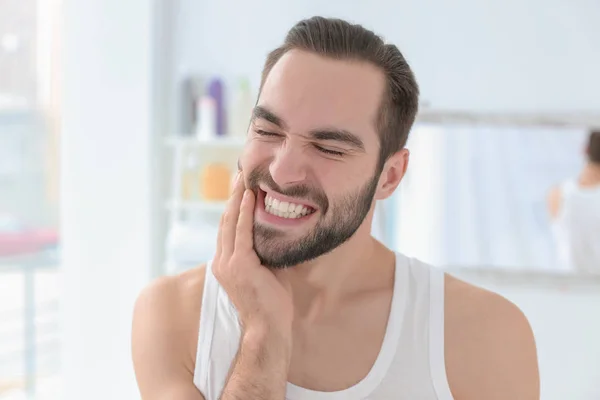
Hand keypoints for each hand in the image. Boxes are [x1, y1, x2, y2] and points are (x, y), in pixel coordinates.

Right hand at [213, 172, 293, 341]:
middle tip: (240, 175)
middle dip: (233, 196)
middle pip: (226, 221)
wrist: (269, 328)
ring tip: (243, 178)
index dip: (234, 207)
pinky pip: (242, 231)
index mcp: (226, 264)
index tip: (241, 189)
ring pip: (231, 222)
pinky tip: (250, 196)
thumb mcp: (269, 272)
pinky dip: (246, 212)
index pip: (229, 229)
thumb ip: (269, 253)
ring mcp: (228, 263)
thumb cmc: (272, 304)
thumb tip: (283, 235)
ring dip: (238, 198)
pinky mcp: (239, 264)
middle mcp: (222, 261)